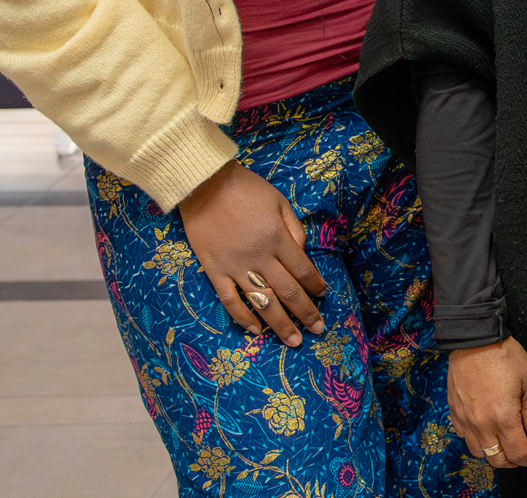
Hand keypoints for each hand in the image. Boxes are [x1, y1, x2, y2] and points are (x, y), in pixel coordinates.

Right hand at [178, 160, 327, 345]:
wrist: (203, 185)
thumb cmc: (246, 189)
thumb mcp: (279, 202)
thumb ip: (294, 229)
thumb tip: (302, 254)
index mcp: (277, 239)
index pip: (302, 270)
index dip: (315, 286)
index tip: (323, 297)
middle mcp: (259, 257)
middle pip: (287, 292)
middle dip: (305, 313)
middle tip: (317, 330)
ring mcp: (235, 266)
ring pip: (261, 302)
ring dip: (279, 324)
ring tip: (293, 341)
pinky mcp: (213, 270)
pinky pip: (229, 300)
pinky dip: (242, 317)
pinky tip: (255, 330)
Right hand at [449, 338, 526, 467]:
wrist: (475, 338)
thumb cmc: (503, 354)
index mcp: (502, 417)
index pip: (517, 453)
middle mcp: (481, 424)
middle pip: (496, 460)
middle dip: (514, 462)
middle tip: (524, 453)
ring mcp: (465, 420)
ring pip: (479, 452)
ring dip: (494, 454)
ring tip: (506, 443)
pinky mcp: (454, 412)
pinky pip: (464, 437)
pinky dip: (478, 441)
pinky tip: (487, 431)